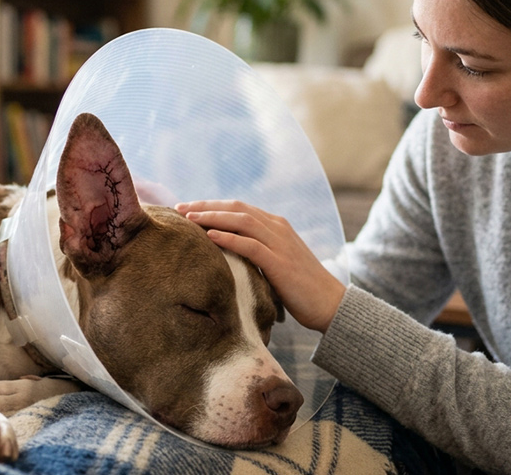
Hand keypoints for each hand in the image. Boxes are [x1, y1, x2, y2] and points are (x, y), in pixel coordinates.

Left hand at [176, 200, 345, 332]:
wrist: (330, 304)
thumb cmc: (300, 288)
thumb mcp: (275, 263)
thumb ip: (255, 253)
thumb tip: (226, 255)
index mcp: (276, 225)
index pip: (238, 207)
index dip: (212, 205)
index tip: (188, 208)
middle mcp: (278, 228)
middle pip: (236, 208)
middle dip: (206, 206)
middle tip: (179, 208)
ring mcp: (280, 243)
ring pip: (241, 220)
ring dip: (212, 217)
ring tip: (189, 218)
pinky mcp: (280, 262)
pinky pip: (250, 245)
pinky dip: (229, 238)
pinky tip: (209, 236)